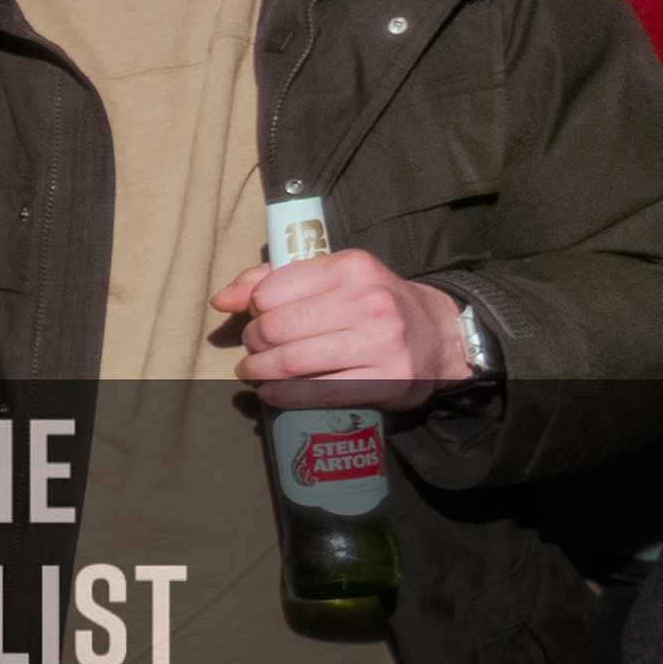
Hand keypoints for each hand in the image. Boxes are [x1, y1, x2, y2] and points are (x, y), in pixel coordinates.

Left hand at [211, 249, 475, 409]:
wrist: (440, 336)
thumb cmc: (376, 305)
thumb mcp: (335, 278)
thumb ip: (276, 281)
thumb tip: (222, 300)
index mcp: (351, 268)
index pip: (271, 291)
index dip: (252, 309)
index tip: (256, 319)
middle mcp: (368, 302)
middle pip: (276, 328)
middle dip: (254, 343)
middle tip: (254, 350)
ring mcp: (381, 343)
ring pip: (291, 362)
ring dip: (260, 371)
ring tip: (255, 371)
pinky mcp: (388, 381)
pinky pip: (315, 393)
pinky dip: (282, 395)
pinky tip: (272, 392)